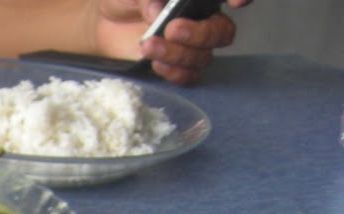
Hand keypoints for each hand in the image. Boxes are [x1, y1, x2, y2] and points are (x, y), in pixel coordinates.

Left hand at [100, 0, 250, 84]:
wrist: (106, 23)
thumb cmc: (124, 1)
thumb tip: (158, 11)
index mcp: (196, 0)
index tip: (237, 2)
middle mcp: (201, 20)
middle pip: (221, 32)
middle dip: (199, 34)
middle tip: (172, 29)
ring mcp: (191, 46)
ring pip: (202, 57)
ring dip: (177, 54)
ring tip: (149, 45)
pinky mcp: (177, 67)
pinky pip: (189, 77)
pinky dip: (175, 73)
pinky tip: (156, 63)